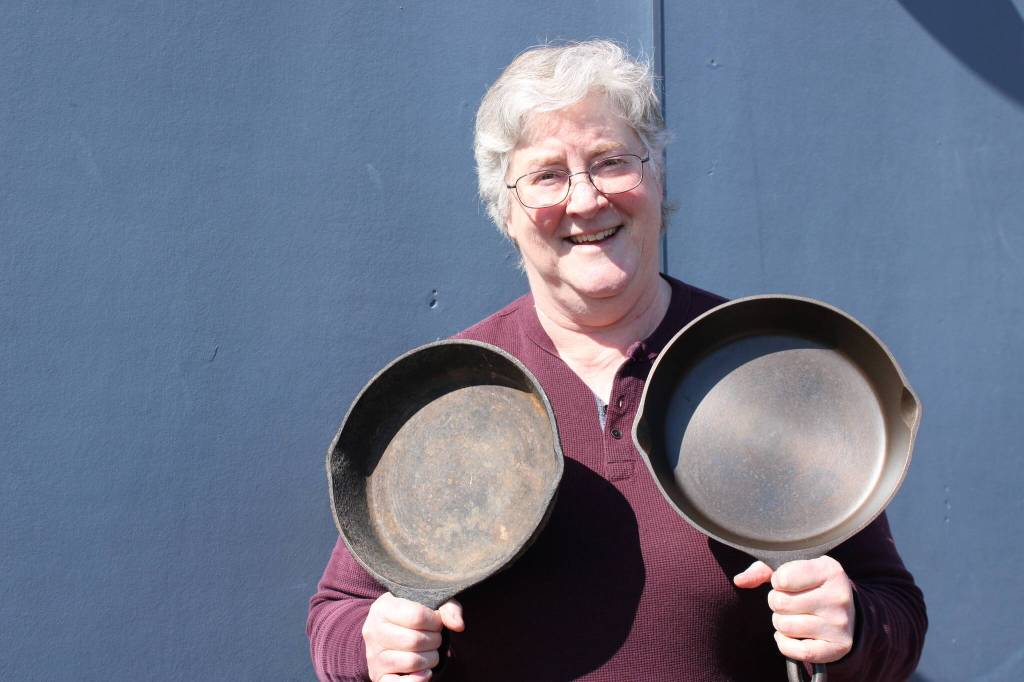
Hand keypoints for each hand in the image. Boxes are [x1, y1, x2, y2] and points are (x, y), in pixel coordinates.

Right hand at [362, 593, 464, 681]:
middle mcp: (373, 631)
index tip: (437, 621)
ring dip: (430, 659)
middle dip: (435, 640)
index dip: (435, 621)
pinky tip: (425, 672)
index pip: (417, 616)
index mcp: (383, 607)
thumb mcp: (429, 602)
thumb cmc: (412, 614)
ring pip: (412, 662)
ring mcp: (374, 655)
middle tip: (435, 637)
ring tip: (429, 651)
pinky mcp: (377, 675)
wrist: (388, 630)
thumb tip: (458, 626)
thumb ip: (447, 608)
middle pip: (415, 641)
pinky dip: (417, 680)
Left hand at [734, 556, 854, 663]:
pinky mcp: (839, 647)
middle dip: (777, 603)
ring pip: (785, 626)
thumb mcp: (792, 568)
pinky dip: (786, 644)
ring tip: (793, 616)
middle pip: (781, 603)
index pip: (782, 578)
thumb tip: (740, 580)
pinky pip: (798, 651)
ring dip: (781, 622)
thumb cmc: (811, 585)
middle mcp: (839, 596)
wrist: (846, 611)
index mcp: (829, 570)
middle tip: (789, 601)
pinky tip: (792, 635)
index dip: (777, 582)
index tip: (786, 582)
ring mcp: (840, 623)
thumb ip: (763, 570)